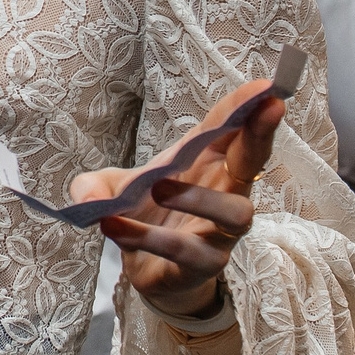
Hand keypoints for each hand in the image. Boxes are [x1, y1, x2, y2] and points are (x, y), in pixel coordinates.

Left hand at [74, 84, 285, 317]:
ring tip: (158, 187)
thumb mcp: (113, 190)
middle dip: (260, 135)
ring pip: (235, 213)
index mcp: (208, 163)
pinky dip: (148, 237)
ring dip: (198, 197)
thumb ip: (93, 186)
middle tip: (266, 109)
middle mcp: (224, 193)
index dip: (249, 108)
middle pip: (253, 162)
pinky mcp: (203, 265)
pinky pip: (185, 251)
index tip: (265, 87)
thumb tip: (87, 200)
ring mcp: (219, 232)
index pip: (232, 130)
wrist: (146, 268)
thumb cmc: (144, 213)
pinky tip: (114, 226)